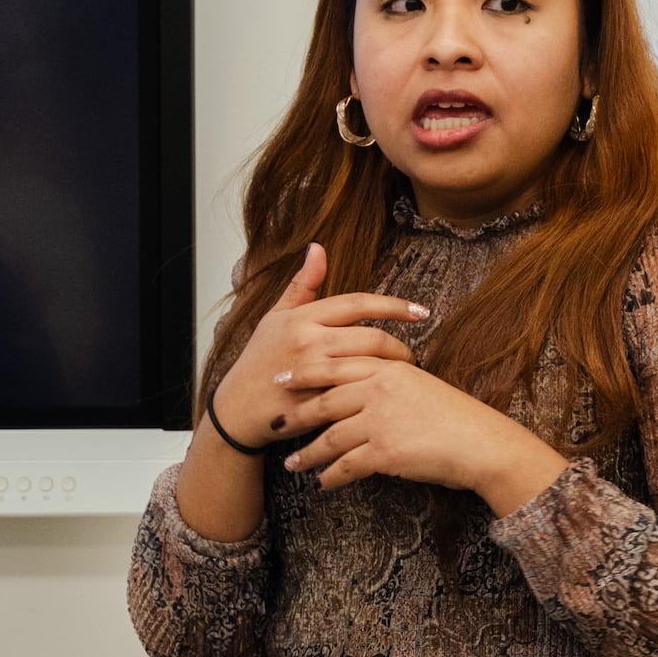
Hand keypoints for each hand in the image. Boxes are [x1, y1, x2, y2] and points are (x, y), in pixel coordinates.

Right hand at [210, 246, 430, 450]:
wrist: (237, 409)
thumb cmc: (258, 362)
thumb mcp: (275, 317)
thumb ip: (302, 285)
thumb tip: (318, 247)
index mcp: (303, 318)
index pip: (358, 303)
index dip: (394, 306)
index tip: (420, 311)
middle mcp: (308, 342)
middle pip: (371, 337)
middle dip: (399, 347)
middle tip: (411, 354)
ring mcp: (313, 373)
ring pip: (368, 366)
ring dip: (392, 370)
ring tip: (402, 374)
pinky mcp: (316, 403)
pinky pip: (357, 395)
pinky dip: (375, 393)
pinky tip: (386, 395)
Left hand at [285, 351, 566, 513]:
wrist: (481, 443)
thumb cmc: (455, 418)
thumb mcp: (420, 385)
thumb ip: (387, 382)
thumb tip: (360, 391)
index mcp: (387, 368)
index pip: (335, 366)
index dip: (303, 373)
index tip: (280, 378)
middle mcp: (379, 389)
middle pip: (324, 400)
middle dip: (294, 414)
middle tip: (273, 423)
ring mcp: (380, 420)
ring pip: (330, 437)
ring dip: (308, 453)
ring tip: (291, 463)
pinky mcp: (384, 452)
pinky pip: (346, 466)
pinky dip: (331, 476)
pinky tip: (322, 483)